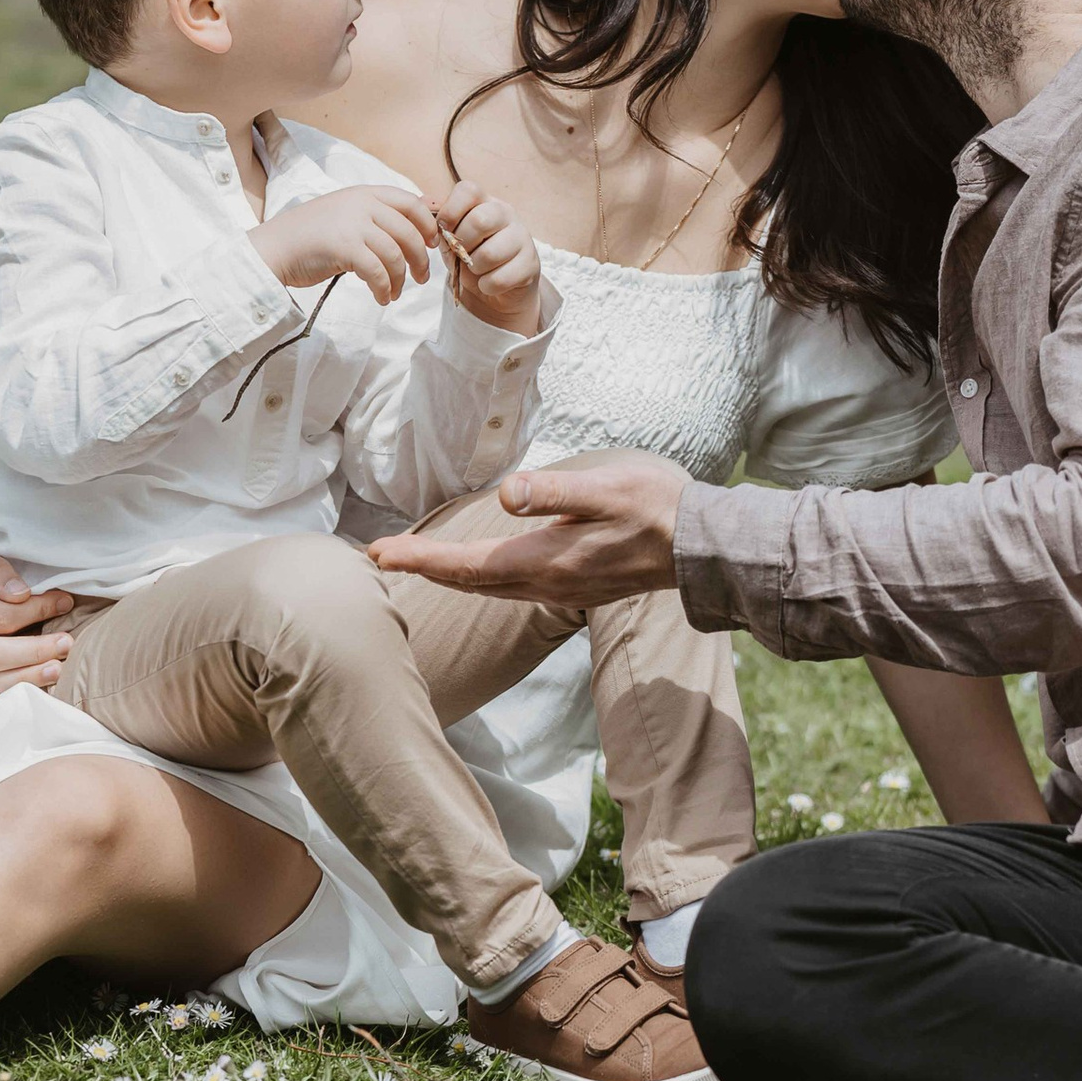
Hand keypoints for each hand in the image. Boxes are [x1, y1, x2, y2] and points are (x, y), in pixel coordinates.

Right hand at [254, 184, 438, 303]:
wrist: (274, 248)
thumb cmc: (310, 236)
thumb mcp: (346, 216)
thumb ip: (376, 217)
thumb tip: (416, 223)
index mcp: (364, 193)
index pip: (410, 202)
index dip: (427, 225)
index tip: (431, 244)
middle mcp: (361, 204)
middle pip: (408, 231)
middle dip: (420, 258)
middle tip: (420, 277)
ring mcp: (352, 224)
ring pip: (395, 254)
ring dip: (400, 279)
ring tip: (394, 293)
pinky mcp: (344, 247)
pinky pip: (378, 272)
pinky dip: (384, 288)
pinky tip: (381, 297)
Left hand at [369, 450, 687, 599]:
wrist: (703, 549)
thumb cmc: (657, 510)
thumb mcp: (606, 490)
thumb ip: (555, 494)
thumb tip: (508, 494)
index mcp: (545, 561)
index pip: (466, 566)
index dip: (419, 560)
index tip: (378, 553)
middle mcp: (546, 584)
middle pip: (469, 583)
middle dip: (423, 570)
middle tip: (381, 557)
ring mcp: (560, 591)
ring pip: (488, 589)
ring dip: (449, 577)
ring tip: (415, 563)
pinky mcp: (573, 587)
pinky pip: (510, 589)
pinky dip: (480, 580)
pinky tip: (477, 572)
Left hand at [431, 180, 541, 332]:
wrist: (496, 286)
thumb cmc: (470, 254)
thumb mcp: (450, 236)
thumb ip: (437, 220)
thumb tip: (423, 201)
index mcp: (484, 201)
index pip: (468, 190)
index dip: (450, 210)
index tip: (444, 230)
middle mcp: (506, 213)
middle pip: (480, 221)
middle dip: (462, 244)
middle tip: (461, 255)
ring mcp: (522, 237)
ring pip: (490, 253)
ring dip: (474, 269)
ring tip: (476, 270)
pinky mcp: (530, 264)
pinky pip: (500, 278)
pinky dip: (486, 286)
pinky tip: (488, 283)